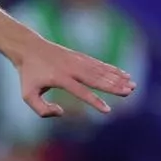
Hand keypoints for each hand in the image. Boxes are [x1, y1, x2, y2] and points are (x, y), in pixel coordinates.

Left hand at [16, 39, 134, 119]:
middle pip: (96, 79)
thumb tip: (62, 113)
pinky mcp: (80, 56)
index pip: (81, 92)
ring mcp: (77, 60)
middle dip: (114, 86)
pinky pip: (99, 64)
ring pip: (101, 70)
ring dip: (118, 78)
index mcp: (60, 78)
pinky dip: (112, 69)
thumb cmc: (28, 74)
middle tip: (129, 92)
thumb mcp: (27, 95)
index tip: (108, 110)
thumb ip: (41, 109)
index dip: (95, 102)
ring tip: (133, 85)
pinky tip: (124, 74)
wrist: (29, 48)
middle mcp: (72, 68)